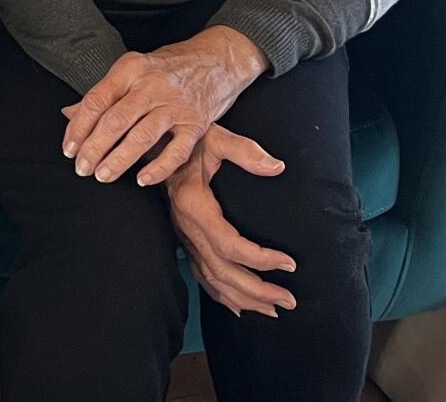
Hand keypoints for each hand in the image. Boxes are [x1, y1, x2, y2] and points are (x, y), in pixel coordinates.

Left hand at [61, 27, 267, 185]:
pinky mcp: (197, 123)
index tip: (69, 149)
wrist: (217, 59)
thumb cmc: (167, 68)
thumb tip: (69, 114)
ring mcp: (176, 105)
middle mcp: (152, 85)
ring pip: (142, 136)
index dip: (78, 127)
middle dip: (94, 148)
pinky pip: (176, 151)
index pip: (97, 101)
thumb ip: (104, 93)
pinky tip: (141, 179)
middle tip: (81, 168)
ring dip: (119, 160)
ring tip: (102, 176)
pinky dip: (158, 168)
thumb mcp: (133, 70)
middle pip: (115, 120)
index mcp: (130, 69)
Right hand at [166, 124, 295, 317]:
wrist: (156, 139)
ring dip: (242, 298)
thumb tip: (276, 167)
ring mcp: (183, 235)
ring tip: (273, 309)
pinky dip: (220, 295)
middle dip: (257, 290)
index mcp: (194, 204)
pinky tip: (238, 307)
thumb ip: (244, 151)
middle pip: (222, 271)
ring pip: (211, 278)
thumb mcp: (214, 137)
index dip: (260, 259)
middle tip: (289, 300)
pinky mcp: (184, 238)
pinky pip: (200, 275)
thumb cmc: (188, 137)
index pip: (229, 244)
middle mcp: (186, 226)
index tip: (289, 263)